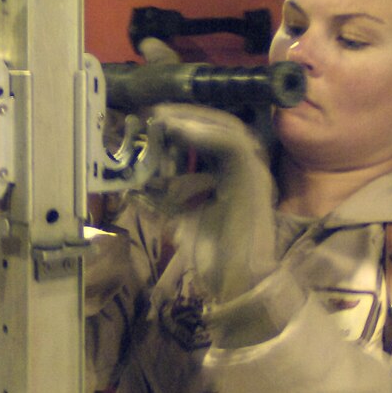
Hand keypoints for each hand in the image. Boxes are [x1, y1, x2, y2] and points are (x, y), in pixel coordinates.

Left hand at [145, 103, 276, 302]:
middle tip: (151, 112)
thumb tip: (137, 180)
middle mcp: (246, 166)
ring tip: (161, 117)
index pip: (209, 134)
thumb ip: (165, 194)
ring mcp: (253, 170)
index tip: (149, 119)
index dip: (180, 122)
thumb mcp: (179, 213)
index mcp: (230, 171)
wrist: (237, 280)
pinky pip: (231, 145)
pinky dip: (204, 134)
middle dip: (183, 115)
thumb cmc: (212, 251)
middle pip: (218, 124)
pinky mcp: (254, 178)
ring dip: (191, 119)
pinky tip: (178, 131)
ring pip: (226, 128)